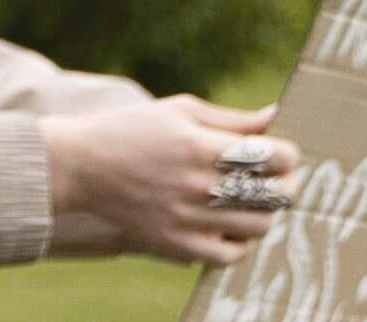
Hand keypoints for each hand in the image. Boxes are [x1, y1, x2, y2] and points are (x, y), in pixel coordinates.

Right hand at [47, 95, 286, 264]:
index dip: (289, 155)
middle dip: (287, 184)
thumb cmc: (129, 129)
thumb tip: (275, 116)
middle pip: (275, 195)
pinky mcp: (173, 242)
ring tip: (252, 202)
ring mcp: (185, 217)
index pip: (276, 157)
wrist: (77, 165)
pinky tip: (229, 227)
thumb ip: (230, 119)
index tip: (280, 153)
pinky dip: (239, 243)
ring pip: (258, 226)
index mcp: (200, 145)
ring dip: (265, 213)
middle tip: (278, 179)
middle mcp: (196, 184)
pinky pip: (228, 255)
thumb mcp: (178, 110)